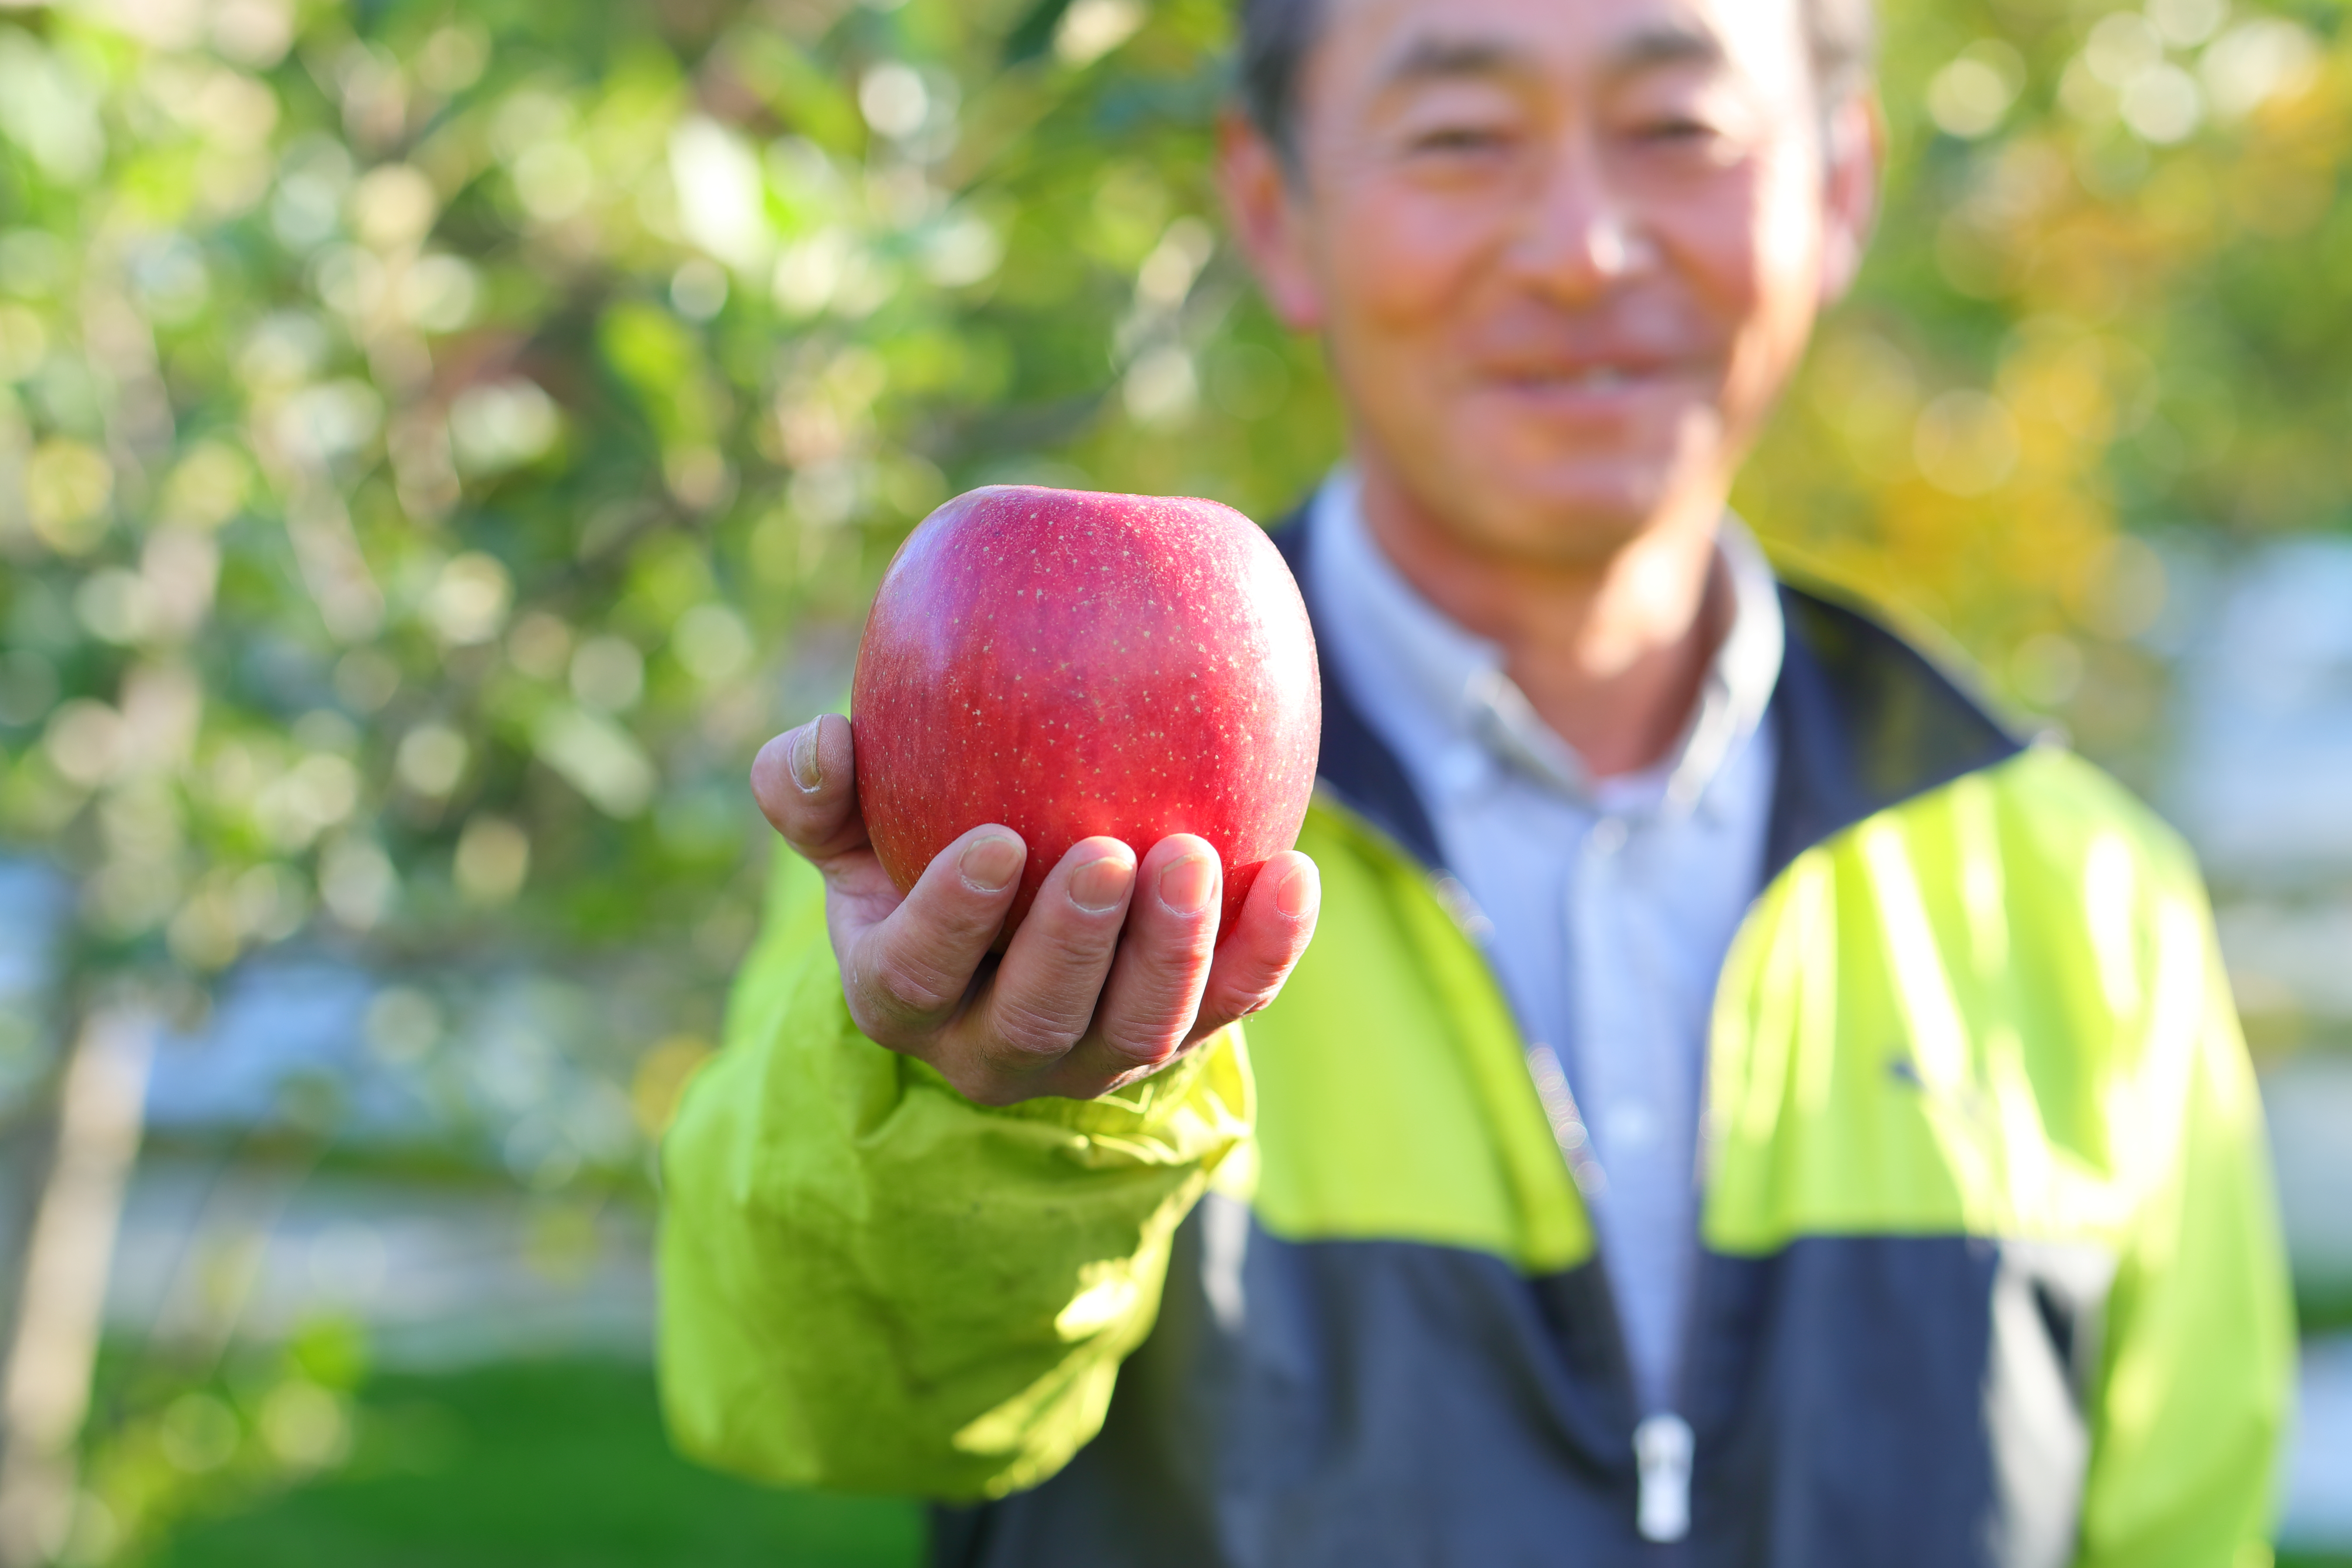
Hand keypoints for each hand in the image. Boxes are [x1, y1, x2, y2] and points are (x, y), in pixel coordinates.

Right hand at [750, 714, 1321, 1105]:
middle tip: (1109, 852)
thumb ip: (817, 791)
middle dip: (1076, 941)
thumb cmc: (912, 849)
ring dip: (1174, 949)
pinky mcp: (1183, 1035)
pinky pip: (1235, 1004)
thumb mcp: (851, 829)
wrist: (1011, 924)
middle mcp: (999, 1047)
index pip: (916, 975)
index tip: (993, 842)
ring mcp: (1098, 1053)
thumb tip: (822, 740)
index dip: (950, 919)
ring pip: (1140, 1028)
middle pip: (1038, 1017)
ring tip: (1193, 857)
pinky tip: (1294, 875)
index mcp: (904, 996)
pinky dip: (1269, 948)